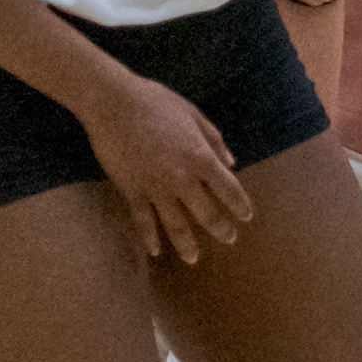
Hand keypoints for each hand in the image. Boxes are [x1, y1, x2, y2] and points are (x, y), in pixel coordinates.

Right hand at [82, 72, 253, 263]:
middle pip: (206, 213)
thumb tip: (231, 163)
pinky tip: (154, 251)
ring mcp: (155, 188)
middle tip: (229, 239)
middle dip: (221, 229)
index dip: (240, 205)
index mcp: (200, 157)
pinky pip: (143, 220)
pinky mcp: (132, 191)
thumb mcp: (193, 114)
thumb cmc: (157, 102)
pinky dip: (149, 237)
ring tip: (194, 259)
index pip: (228, 189)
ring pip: (175, 225)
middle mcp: (182, 179)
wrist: (114, 104)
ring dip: (187, 244)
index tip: (246, 217)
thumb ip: (214, 140)